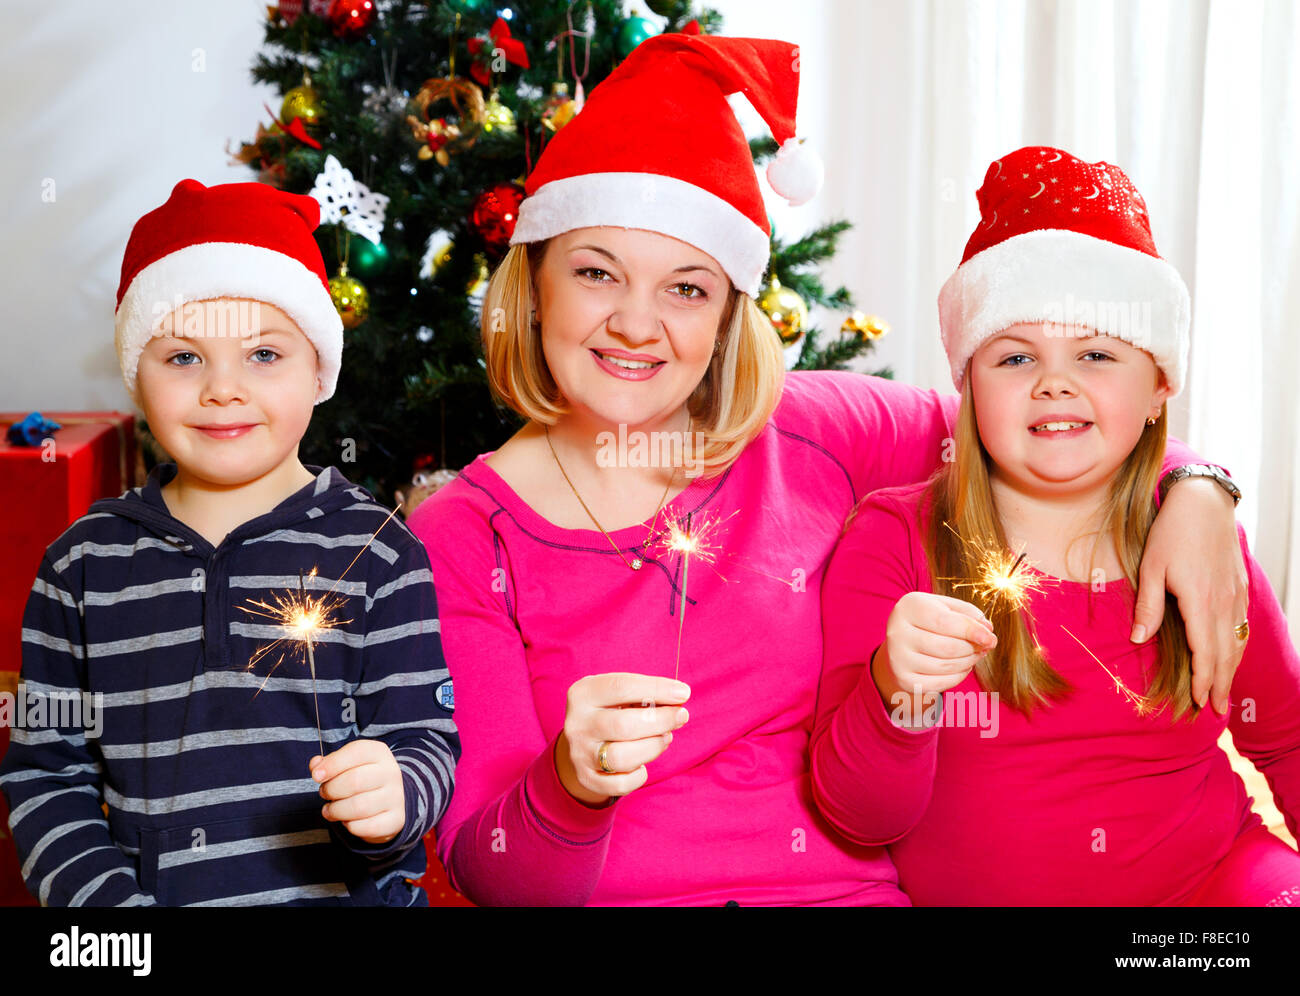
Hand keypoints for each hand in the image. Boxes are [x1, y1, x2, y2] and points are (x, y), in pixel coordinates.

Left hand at [310, 740, 404, 844]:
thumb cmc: (361, 779)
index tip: (316, 776)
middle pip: (354, 781)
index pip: (356, 752)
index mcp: (379, 753)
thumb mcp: (346, 764)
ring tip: (330, 810)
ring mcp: (396, 797)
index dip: (332, 764)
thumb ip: (328, 763)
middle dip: (331, 790)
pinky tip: (348, 821)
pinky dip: (350, 826)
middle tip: (324, 794)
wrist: (387, 801)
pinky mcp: (396, 819)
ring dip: (336, 811)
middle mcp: (391, 772)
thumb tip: (316, 765)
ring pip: (358, 807)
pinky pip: (366, 827)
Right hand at [554, 673, 690, 806]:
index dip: (657, 689)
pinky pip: (620, 784)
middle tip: (681, 716)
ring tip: (665, 737)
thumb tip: (679, 697)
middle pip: (624, 725)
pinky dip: (639, 775)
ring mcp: (580, 754)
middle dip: (661, 721)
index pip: (621, 687)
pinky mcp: (587, 779)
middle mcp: (576, 724)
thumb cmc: (612, 710)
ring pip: (622, 757)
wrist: (583, 741)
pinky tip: (643, 762)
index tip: (683, 693)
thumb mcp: (619, 694)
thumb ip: (645, 694)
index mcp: (583, 694)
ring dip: (653, 747)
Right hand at [873, 592, 995, 725]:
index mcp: (908, 607)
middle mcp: (897, 632)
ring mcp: (898, 658)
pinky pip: (940, 683)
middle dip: (973, 648)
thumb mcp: (944, 606)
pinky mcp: (904, 679)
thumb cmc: (928, 620)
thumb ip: (967, 613)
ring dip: (969, 661)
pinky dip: (959, 675)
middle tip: (986, 645)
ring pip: (946, 666)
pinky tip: (963, 666)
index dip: (971, 630)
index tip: (990, 637)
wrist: (901, 642)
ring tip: (976, 653)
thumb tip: (987, 629)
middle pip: (947, 647)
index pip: (944, 621)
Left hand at [1136, 478, 1247, 713]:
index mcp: (1199, 602)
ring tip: (1224, 692)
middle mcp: (1223, 603)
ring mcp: (1235, 596)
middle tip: (1215, 710)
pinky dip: (1236, 646)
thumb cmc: (1170, 534)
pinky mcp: (1240, 587)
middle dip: (1220, 684)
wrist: (1203, 504)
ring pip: (1236, 641)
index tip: (1199, 701)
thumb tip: (1139, 639)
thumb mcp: (1150, 569)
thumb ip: (1148, 606)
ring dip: (1231, 669)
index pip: (1205, 652)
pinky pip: (1240, 626)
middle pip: (1225, 654)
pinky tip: (1230, 655)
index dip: (1202, 680)